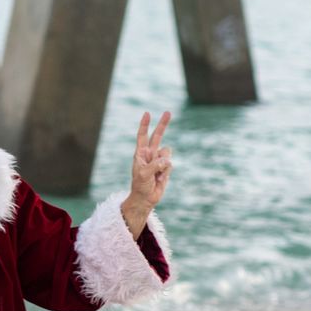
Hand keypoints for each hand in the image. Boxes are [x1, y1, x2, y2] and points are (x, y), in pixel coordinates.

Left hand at [123, 111, 172, 233]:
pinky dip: (166, 172)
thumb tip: (167, 159)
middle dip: (163, 124)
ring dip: (163, 164)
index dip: (145, 125)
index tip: (147, 113)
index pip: (142, 136)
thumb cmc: (140, 185)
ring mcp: (158, 160)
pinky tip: (160, 179)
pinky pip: (170, 164)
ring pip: (167, 153)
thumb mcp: (144, 174)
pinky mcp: (166, 168)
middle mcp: (150, 154)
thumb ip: (155, 164)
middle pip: (157, 136)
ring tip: (155, 175)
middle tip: (168, 112)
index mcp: (140, 154)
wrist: (146, 198)